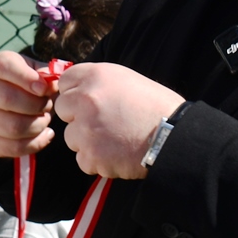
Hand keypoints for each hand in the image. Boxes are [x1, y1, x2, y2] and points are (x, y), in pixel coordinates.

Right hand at [0, 52, 61, 157]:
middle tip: (47, 106)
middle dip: (36, 105)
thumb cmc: (31, 83)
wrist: (14, 101)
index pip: (4, 67)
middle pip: (7, 99)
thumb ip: (48, 76)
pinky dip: (35, 143)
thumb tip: (51, 86)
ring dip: (37, 125)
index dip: (26, 78)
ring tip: (45, 119)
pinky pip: (12, 147)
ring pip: (12, 127)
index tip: (44, 89)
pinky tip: (44, 134)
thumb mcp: (40, 72)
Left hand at [52, 63, 184, 180]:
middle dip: (78, 117)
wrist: (175, 136)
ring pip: (71, 137)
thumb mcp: (126, 80)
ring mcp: (85, 128)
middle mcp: (85, 99)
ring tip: (115, 139)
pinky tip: (118, 154)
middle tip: (104, 122)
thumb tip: (75, 89)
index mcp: (96, 75)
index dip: (76, 92)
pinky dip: (98, 161)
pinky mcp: (90, 155)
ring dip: (87, 141)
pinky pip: (83, 160)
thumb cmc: (156, 107)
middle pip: (62, 108)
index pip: (65, 81)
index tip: (89, 101)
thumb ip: (97, 83)